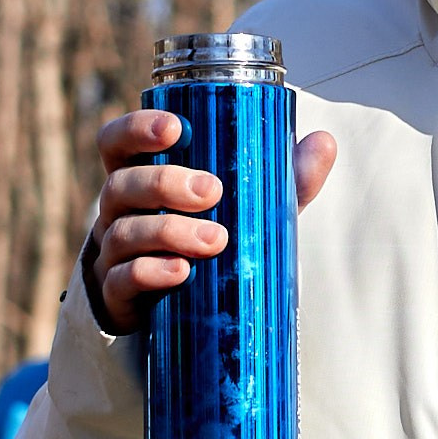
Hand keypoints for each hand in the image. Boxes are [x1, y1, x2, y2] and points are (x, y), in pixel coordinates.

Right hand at [84, 108, 337, 333]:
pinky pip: (122, 280)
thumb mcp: (246, 209)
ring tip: (215, 240)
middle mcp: (119, 212)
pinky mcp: (118, 296)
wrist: (178, 309)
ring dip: (169, 231)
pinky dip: (151, 273)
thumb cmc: (208, 241)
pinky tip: (181, 272)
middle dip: (165, 183)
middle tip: (212, 191)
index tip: (175, 129)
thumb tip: (323, 142)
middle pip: (121, 185)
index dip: (136, 129)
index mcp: (140, 177)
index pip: (117, 143)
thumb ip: (282, 180)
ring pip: (124, 233)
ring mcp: (114, 254)